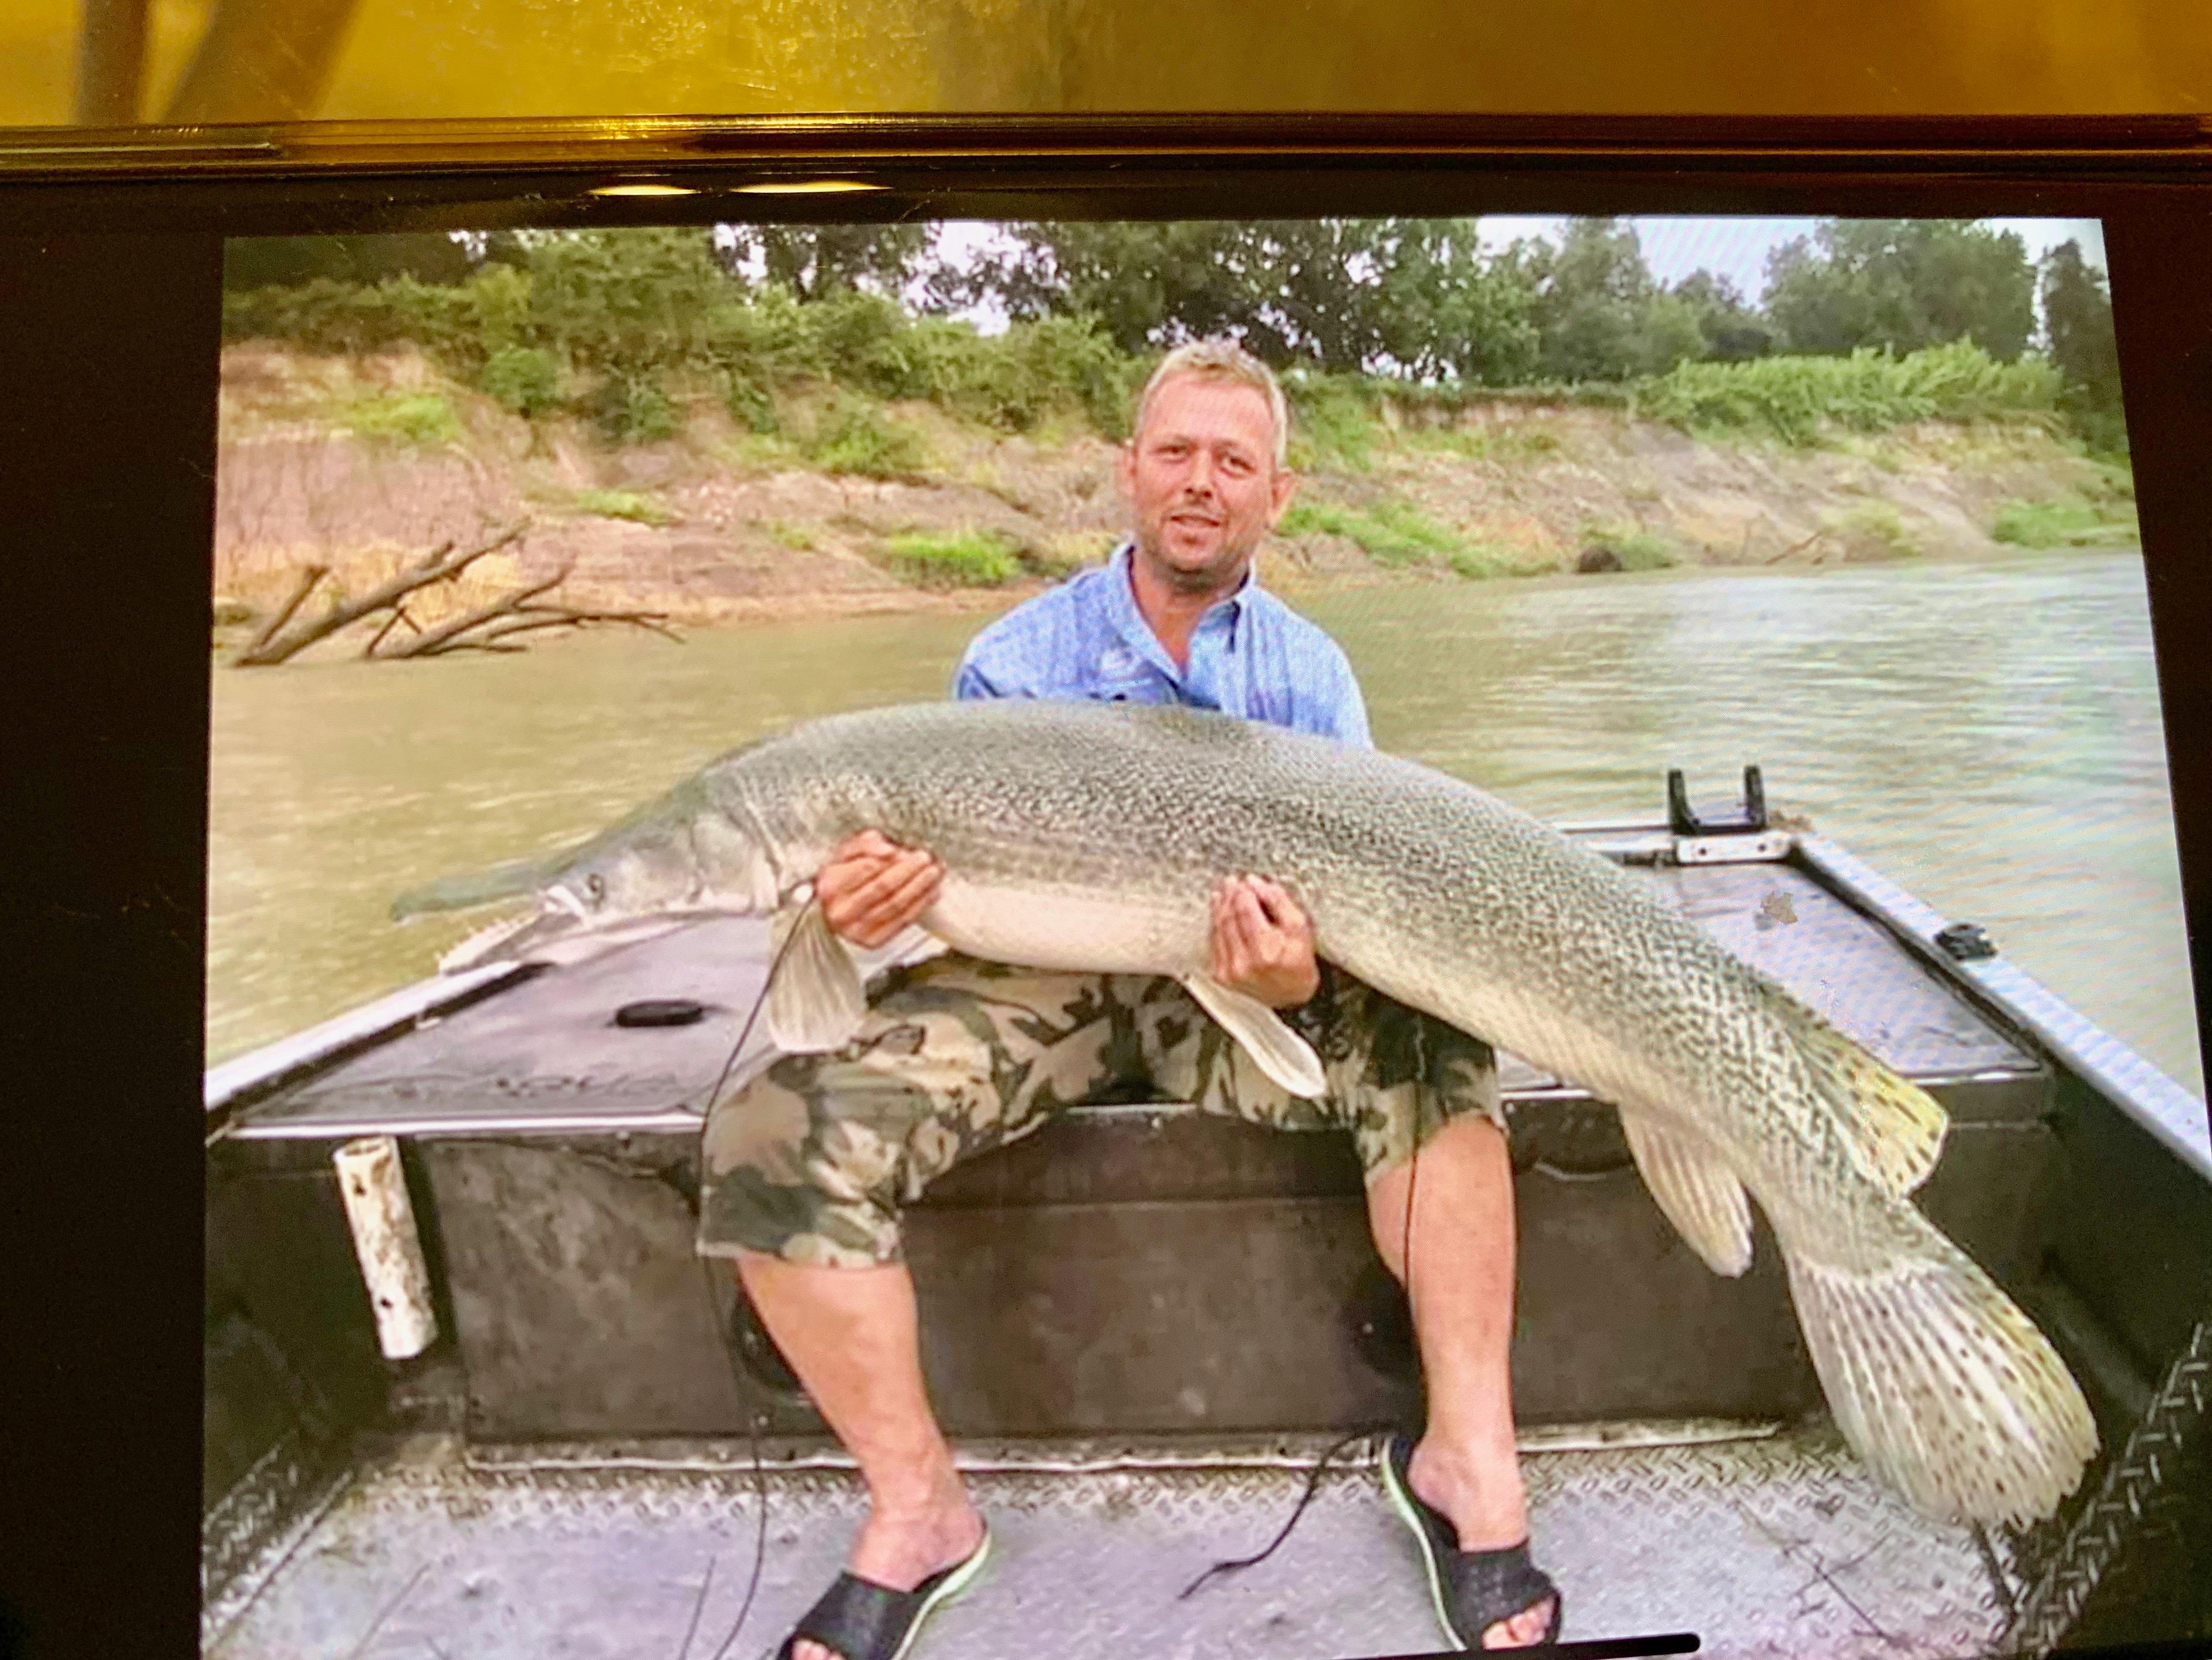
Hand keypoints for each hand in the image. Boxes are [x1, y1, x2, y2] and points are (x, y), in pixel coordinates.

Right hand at [816, 830, 942, 947]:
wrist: (834, 911)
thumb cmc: (842, 879)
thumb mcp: (845, 855)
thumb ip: (865, 844)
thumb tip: (888, 850)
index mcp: (830, 885)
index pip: (867, 867)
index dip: (891, 858)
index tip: (908, 850)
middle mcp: (840, 910)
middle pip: (883, 887)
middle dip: (909, 871)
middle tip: (926, 858)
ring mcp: (856, 930)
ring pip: (895, 905)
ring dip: (919, 887)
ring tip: (934, 872)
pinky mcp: (872, 941)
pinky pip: (902, 921)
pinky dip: (920, 905)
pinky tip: (931, 892)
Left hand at [1210, 875, 1319, 1007]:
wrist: (1291, 995)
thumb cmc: (1298, 961)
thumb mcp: (1300, 928)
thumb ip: (1280, 903)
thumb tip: (1259, 883)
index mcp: (1266, 951)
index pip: (1246, 910)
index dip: (1244, 891)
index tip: (1246, 880)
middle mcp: (1244, 963)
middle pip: (1230, 917)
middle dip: (1231, 895)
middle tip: (1232, 881)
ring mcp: (1230, 971)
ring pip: (1218, 928)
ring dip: (1220, 907)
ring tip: (1224, 891)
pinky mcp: (1222, 976)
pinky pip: (1214, 942)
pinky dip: (1215, 924)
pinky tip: (1219, 911)